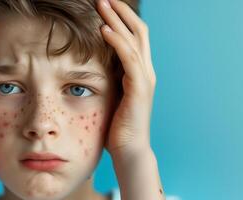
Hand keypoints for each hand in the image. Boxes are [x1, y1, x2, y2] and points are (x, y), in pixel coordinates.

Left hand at [97, 0, 156, 156]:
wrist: (129, 150)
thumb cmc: (118, 125)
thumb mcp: (114, 95)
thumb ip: (111, 77)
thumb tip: (96, 64)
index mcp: (139, 71)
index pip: (134, 37)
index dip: (122, 19)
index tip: (104, 5)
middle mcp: (146, 71)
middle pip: (138, 31)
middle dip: (120, 12)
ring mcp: (144, 79)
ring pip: (133, 40)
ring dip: (117, 20)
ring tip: (101, 3)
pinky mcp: (139, 89)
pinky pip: (129, 59)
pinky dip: (117, 42)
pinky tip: (103, 30)